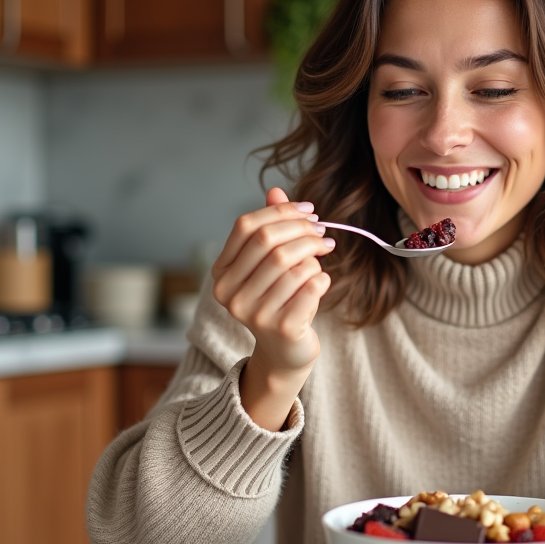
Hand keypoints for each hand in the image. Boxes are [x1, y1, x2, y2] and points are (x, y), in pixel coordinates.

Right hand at [211, 187, 334, 429]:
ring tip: (320, 263)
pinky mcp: (282, 327)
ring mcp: (253, 313)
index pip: (246, 226)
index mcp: (221, 273)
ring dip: (314, 257)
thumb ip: (270, 228)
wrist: (286, 353)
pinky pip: (311, 285)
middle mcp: (229, 294)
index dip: (281, 212)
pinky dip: (322, 278)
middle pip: (270, 242)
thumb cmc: (279, 300)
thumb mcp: (271, 264)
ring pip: (293, 263)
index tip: (310, 211)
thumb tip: (276, 191)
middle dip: (303, 231)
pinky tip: (321, 283)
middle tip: (323, 233)